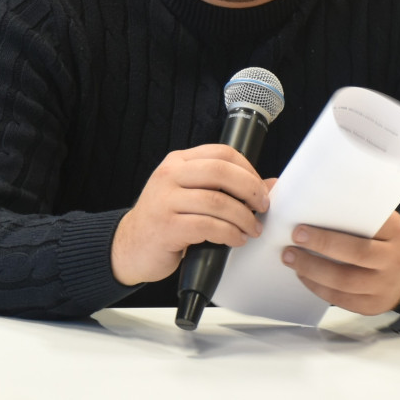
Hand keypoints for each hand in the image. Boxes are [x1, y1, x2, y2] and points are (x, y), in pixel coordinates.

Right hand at [110, 144, 267, 287]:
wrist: (130, 246)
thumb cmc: (164, 220)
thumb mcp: (190, 196)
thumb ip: (224, 188)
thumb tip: (269, 185)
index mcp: (177, 162)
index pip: (221, 153)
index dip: (248, 169)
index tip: (259, 189)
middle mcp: (169, 175)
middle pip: (221, 172)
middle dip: (250, 190)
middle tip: (261, 208)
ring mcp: (165, 200)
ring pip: (218, 201)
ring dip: (243, 218)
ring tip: (250, 229)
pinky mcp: (167, 226)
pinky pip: (208, 226)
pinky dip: (229, 234)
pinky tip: (234, 239)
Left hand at [283, 210, 399, 314]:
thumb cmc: (382, 241)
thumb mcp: (379, 222)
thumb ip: (356, 215)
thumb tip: (313, 205)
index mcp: (394, 232)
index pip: (365, 226)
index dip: (333, 229)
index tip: (302, 225)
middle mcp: (394, 260)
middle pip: (356, 254)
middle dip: (321, 245)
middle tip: (294, 238)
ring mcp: (385, 286)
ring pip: (345, 281)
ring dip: (312, 270)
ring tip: (290, 258)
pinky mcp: (373, 305)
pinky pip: (341, 299)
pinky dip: (318, 287)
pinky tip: (303, 275)